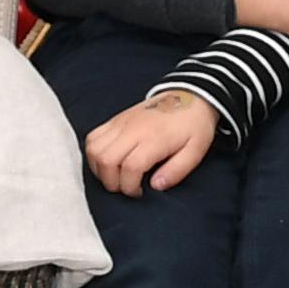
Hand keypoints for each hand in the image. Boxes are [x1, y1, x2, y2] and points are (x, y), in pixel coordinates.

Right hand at [88, 90, 216, 195]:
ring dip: (100, 169)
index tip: (139, 192)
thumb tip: (155, 186)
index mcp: (154, 138)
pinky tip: (109, 162)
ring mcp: (121, 122)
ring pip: (94, 149)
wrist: (190, 95)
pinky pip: (93, 137)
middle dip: (111, 182)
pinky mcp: (115, 119)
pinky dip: (94, 154)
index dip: (130, 187)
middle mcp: (133, 129)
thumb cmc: (193, 125)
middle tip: (126, 186)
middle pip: (106, 159)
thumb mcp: (195, 151)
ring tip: (116, 176)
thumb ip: (176, 171)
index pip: (130, 167)